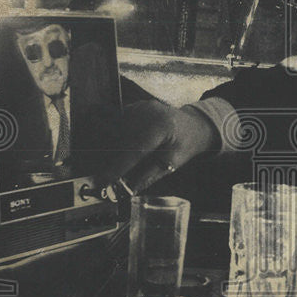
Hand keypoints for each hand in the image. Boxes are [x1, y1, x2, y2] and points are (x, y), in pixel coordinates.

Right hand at [95, 100, 218, 192]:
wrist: (193, 124)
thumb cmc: (185, 144)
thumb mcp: (172, 163)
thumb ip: (149, 175)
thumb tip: (127, 189)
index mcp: (161, 126)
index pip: (134, 149)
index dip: (117, 167)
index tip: (104, 181)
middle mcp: (147, 112)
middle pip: (119, 139)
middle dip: (109, 159)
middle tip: (103, 177)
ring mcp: (138, 107)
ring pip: (113, 131)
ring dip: (107, 149)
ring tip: (108, 166)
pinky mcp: (132, 107)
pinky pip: (115, 124)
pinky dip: (112, 139)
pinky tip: (114, 151)